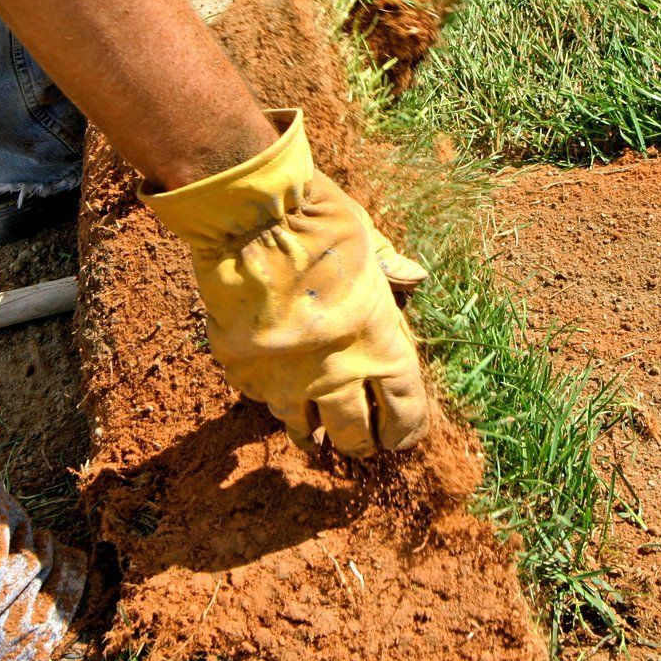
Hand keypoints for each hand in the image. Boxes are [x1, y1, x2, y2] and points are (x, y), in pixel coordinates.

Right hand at [139, 109, 428, 456]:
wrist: (250, 218)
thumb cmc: (319, 222)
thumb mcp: (366, 240)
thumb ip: (389, 267)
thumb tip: (416, 276)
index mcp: (379, 344)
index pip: (404, 410)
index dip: (405, 429)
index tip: (401, 436)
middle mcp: (336, 373)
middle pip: (354, 434)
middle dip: (360, 442)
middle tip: (359, 442)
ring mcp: (286, 378)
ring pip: (301, 428)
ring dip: (310, 431)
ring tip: (312, 436)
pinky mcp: (244, 370)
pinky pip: (259, 397)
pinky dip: (268, 395)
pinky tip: (271, 389)